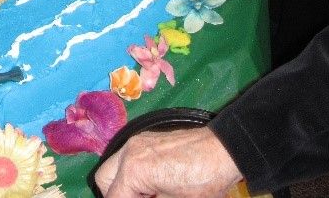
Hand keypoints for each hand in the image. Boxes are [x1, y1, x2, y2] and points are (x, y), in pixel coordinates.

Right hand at [94, 127, 241, 197]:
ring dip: (123, 184)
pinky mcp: (148, 138)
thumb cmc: (202, 181)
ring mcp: (138, 140)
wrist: (224, 151)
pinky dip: (132, 172)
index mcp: (134, 169)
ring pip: (114, 166)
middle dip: (116, 196)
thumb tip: (139, 197)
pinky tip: (152, 185)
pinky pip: (127, 157)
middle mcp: (129, 150)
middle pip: (104, 179)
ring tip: (146, 196)